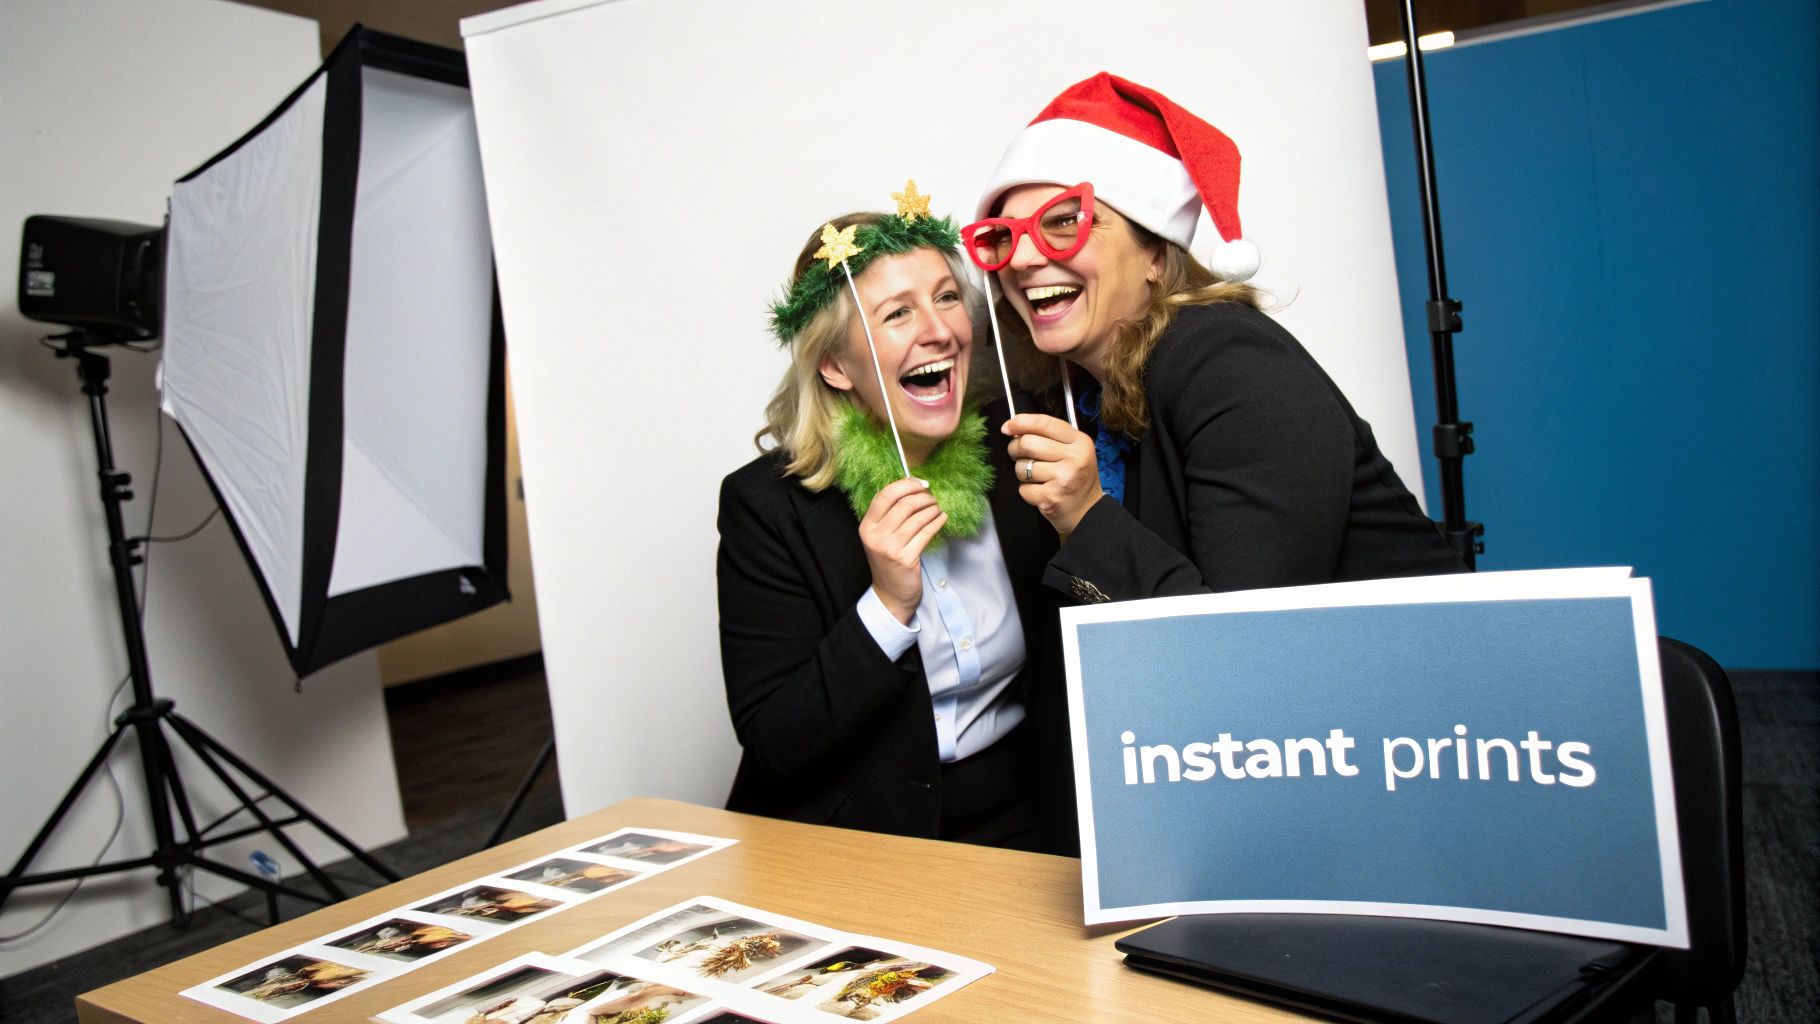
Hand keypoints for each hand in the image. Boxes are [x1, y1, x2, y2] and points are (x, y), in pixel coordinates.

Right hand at [858, 476, 944, 623]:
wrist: (890, 594)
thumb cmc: (888, 560)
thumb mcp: (881, 536)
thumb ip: (890, 515)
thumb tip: (913, 487)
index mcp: (867, 526)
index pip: (885, 495)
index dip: (905, 484)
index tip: (920, 483)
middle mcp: (876, 535)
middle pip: (904, 504)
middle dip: (923, 496)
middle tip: (932, 497)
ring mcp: (890, 548)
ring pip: (917, 517)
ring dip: (932, 509)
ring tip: (937, 508)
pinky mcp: (906, 558)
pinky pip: (926, 533)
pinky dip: (937, 522)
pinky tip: (942, 518)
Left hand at [1003, 413, 1101, 534]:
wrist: (1088, 513)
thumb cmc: (1075, 480)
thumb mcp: (1072, 452)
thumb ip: (1049, 437)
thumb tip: (1014, 427)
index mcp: (1080, 442)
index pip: (1045, 423)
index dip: (1021, 422)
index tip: (1007, 427)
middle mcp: (1075, 458)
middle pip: (1028, 443)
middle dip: (1016, 450)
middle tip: (1020, 457)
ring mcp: (1064, 478)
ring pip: (1022, 466)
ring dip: (1022, 474)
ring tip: (1037, 479)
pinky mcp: (1052, 497)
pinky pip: (1023, 488)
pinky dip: (1027, 491)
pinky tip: (1041, 493)